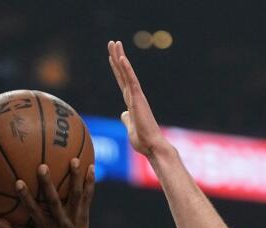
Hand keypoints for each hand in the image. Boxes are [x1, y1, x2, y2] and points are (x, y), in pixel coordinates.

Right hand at [0, 159, 94, 227]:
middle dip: (48, 185)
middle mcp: (60, 221)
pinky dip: (90, 182)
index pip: (33, 210)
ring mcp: (74, 217)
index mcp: (45, 227)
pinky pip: (88, 197)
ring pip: (75, 196)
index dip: (26, 197)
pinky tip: (91, 166)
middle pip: (54, 201)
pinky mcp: (84, 214)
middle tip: (42, 166)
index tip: (18, 182)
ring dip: (75, 178)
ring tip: (74, 159)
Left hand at [108, 40, 170, 158]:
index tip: (112, 56)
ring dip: (120, 57)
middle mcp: (134, 96)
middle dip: (117, 57)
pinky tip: (121, 58)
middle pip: (123, 72)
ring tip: (115, 43)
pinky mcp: (138, 100)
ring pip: (126, 73)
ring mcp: (136, 96)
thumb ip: (126, 119)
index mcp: (131, 101)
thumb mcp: (130, 127)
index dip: (116, 69)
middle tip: (112, 42)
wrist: (153, 146)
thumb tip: (122, 114)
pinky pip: (131, 82)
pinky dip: (127, 69)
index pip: (122, 81)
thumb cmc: (143, 140)